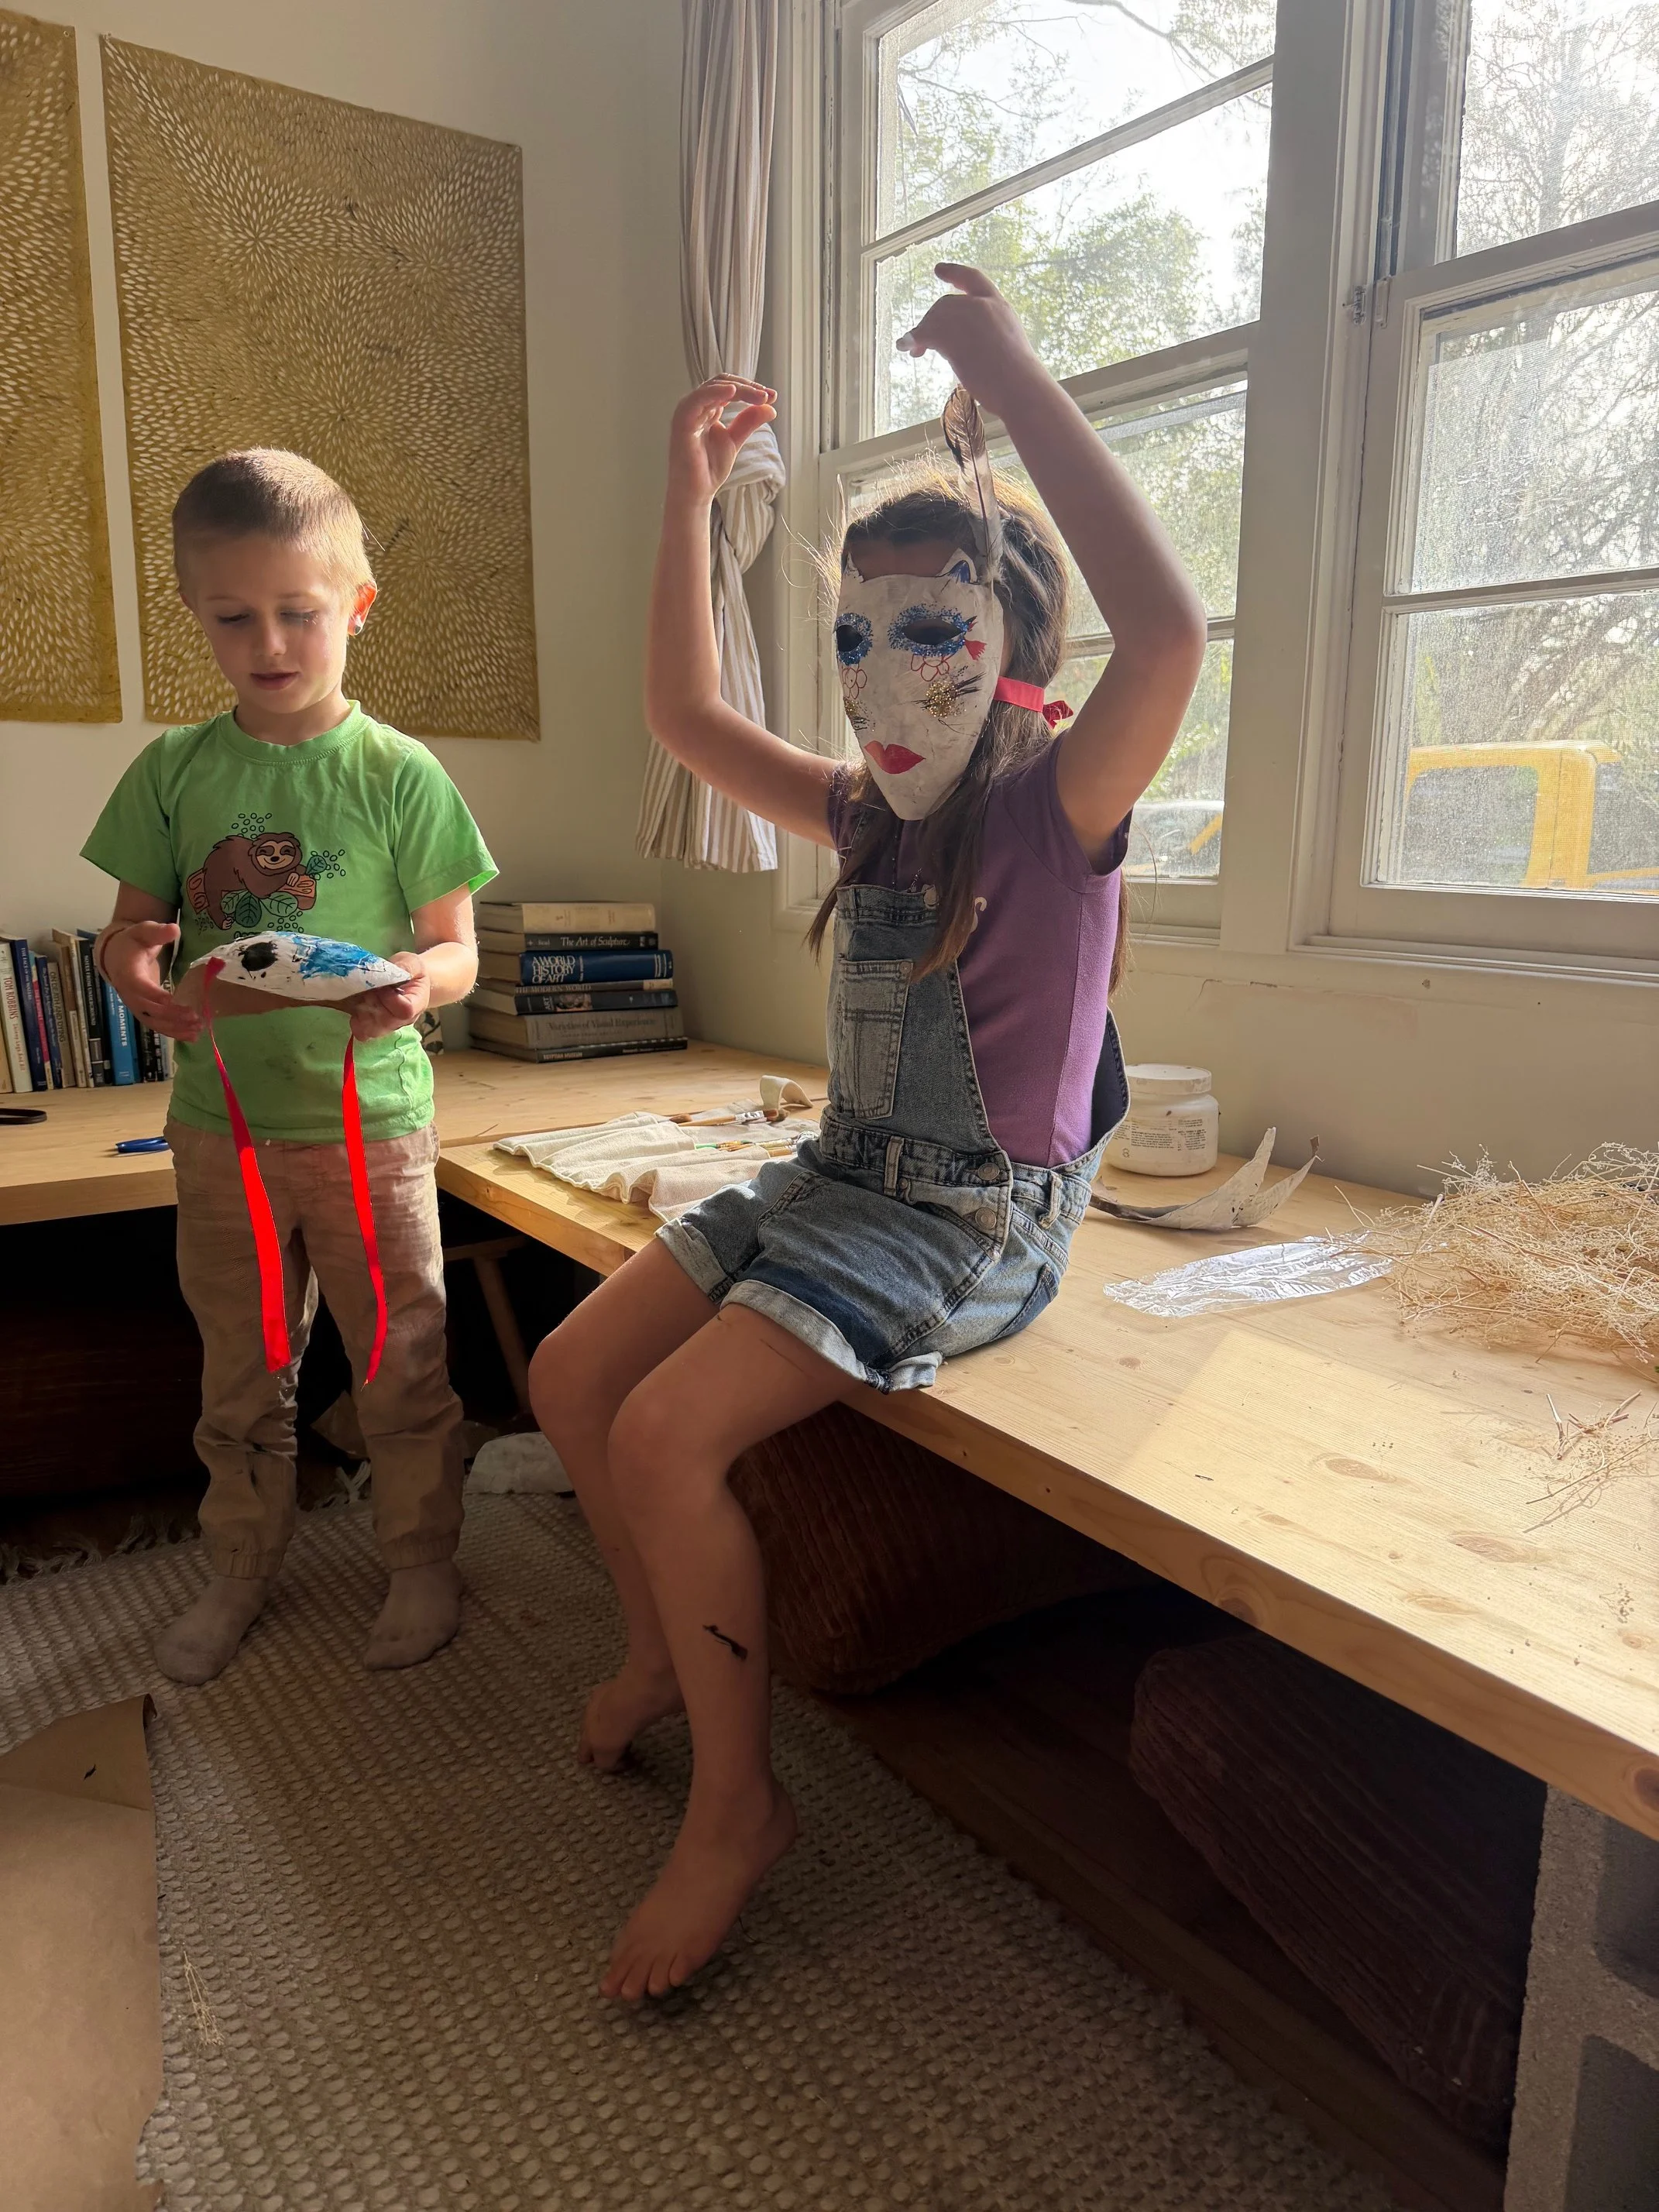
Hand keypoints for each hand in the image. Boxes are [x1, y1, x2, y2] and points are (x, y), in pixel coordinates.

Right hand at [104, 922, 204, 1043]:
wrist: (117, 955)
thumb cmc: (133, 942)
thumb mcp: (143, 931)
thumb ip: (157, 932)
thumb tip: (173, 929)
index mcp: (127, 972)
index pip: (139, 986)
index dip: (154, 994)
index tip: (171, 999)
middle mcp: (129, 993)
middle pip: (148, 1009)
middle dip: (171, 1014)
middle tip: (194, 1016)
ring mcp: (136, 1005)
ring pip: (153, 1022)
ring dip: (175, 1028)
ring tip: (197, 1029)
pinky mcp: (144, 1011)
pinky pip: (157, 1025)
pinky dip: (174, 1032)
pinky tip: (193, 1036)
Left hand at [349, 950, 429, 1040]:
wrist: (407, 981)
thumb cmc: (411, 972)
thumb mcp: (412, 962)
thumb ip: (406, 966)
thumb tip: (393, 971)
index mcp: (417, 1003)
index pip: (405, 1010)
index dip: (391, 999)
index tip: (384, 986)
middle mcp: (404, 1020)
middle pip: (387, 1022)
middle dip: (373, 1004)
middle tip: (370, 988)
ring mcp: (389, 1026)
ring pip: (373, 1030)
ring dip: (363, 1012)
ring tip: (364, 997)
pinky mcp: (374, 1027)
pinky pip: (362, 1033)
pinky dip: (356, 1021)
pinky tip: (357, 1007)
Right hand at [666, 377, 776, 504]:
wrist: (697, 491)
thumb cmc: (709, 468)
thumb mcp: (735, 440)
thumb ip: (749, 422)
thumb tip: (771, 408)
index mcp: (708, 408)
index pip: (730, 387)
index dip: (751, 389)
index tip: (772, 397)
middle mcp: (697, 406)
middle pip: (723, 383)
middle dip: (748, 387)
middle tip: (768, 396)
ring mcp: (688, 412)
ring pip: (714, 387)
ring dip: (739, 389)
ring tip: (759, 396)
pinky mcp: (682, 421)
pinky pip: (698, 399)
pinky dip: (715, 392)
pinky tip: (733, 391)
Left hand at [897, 265, 1043, 420]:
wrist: (1019, 386)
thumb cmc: (1018, 378)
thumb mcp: (1008, 344)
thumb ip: (989, 335)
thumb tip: (969, 348)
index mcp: (999, 306)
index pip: (974, 279)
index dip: (954, 273)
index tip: (938, 269)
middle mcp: (982, 306)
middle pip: (946, 303)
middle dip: (931, 319)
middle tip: (922, 340)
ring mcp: (967, 319)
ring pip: (934, 318)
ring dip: (921, 333)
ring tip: (915, 350)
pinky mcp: (952, 336)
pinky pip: (925, 333)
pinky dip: (913, 340)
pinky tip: (908, 348)